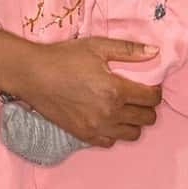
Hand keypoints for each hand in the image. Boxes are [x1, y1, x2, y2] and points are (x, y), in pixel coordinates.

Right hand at [0, 30, 161, 147]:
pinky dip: (114, 132)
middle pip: (147, 119)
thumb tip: (155, 52)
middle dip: (147, 107)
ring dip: (133, 122)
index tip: (149, 86)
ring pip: (133, 134)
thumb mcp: (97, 47)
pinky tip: (107, 119)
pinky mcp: (84, 136)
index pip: (152, 99)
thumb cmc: (64, 58)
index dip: (155, 92)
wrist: (32, 75)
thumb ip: (129, 50)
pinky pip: (111, 142)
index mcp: (116, 90)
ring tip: (124, 108)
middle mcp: (109, 113)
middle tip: (137, 96)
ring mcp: (97, 128)